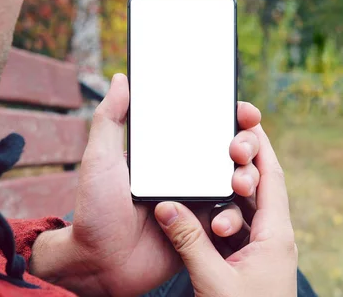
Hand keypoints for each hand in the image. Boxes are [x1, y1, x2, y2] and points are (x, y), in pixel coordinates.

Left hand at [29, 73, 262, 296]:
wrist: (98, 264)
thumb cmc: (94, 210)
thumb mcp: (99, 158)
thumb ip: (110, 119)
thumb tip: (120, 78)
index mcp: (168, 153)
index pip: (206, 127)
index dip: (231, 117)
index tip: (244, 111)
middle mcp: (188, 173)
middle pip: (231, 151)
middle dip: (247, 145)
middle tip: (239, 150)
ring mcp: (197, 201)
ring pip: (237, 183)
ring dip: (247, 179)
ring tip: (239, 184)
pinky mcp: (202, 230)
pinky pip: (229, 219)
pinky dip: (233, 217)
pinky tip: (221, 219)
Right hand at [154, 125, 297, 296]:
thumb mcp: (212, 280)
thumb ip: (189, 241)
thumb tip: (166, 205)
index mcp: (275, 236)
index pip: (272, 178)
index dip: (261, 147)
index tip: (246, 121)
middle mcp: (272, 237)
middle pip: (260, 187)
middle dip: (240, 164)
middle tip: (222, 145)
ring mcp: (261, 249)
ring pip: (245, 207)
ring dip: (225, 195)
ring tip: (206, 187)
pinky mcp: (248, 260)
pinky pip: (234, 227)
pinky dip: (218, 215)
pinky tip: (201, 211)